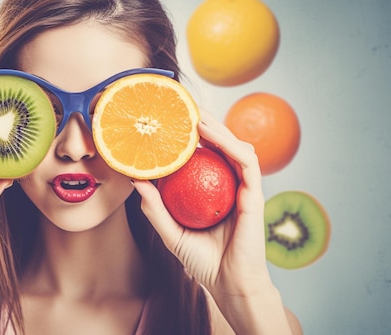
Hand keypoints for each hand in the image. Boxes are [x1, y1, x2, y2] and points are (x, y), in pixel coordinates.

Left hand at [132, 108, 269, 296]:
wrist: (228, 286)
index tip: (171, 120)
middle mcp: (230, 186)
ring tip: (195, 114)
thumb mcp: (171, 232)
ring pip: (236, 147)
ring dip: (218, 127)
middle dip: (204, 122)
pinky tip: (212, 134)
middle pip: (221, 145)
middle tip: (182, 105)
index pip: (205, 156)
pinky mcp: (255, 196)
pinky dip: (231, 145)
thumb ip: (155, 207)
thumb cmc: (202, 261)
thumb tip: (135, 179)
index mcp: (214, 191)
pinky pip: (246, 164)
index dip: (191, 136)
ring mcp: (244, 189)